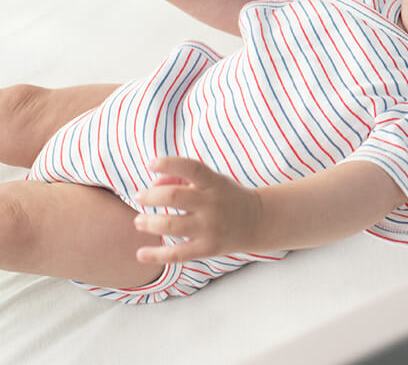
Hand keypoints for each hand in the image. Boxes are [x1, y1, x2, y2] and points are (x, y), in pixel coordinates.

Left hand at [133, 157, 263, 263]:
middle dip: (150, 196)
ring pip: (171, 225)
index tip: (151, 164)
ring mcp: (210, 228)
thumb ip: (181, 178)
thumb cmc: (226, 196)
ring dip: (149, 222)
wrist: (257, 221)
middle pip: (174, 197)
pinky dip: (156, 255)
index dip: (169, 164)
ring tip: (139, 221)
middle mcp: (213, 204)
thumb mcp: (211, 181)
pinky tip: (140, 254)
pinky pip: (178, 254)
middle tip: (139, 197)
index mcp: (215, 183)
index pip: (192, 168)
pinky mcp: (208, 248)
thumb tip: (152, 185)